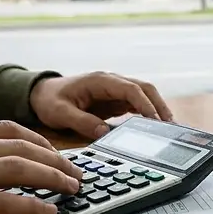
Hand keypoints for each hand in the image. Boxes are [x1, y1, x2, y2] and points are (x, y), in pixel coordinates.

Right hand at [0, 121, 82, 213]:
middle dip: (56, 160)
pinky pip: (3, 203)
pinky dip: (32, 207)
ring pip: (17, 168)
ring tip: (70, 191)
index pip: (5, 128)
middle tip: (76, 175)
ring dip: (53, 180)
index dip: (40, 142)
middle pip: (18, 145)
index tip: (58, 156)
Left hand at [30, 72, 172, 138]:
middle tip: (170, 125)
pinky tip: (156, 127)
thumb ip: (81, 122)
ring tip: (169, 128)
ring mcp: (116, 91)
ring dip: (158, 108)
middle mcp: (112, 82)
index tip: (155, 120)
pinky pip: (138, 104)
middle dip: (159, 105)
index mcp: (100, 81)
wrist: (41, 94)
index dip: (145, 104)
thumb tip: (105, 133)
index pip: (130, 89)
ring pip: (145, 95)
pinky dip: (149, 113)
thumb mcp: (60, 113)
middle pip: (144, 89)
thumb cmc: (50, 100)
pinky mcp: (116, 100)